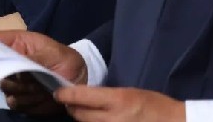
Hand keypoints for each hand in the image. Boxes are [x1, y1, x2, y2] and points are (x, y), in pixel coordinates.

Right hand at [0, 30, 87, 115]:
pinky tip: (39, 97)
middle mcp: (11, 62)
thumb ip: (34, 58)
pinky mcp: (21, 98)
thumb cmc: (65, 59)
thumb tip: (17, 68)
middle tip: (23, 77)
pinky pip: (14, 103)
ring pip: (4, 87)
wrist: (79, 82)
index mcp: (16, 43)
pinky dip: (27, 102)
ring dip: (21, 90)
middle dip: (8, 74)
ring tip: (38, 87)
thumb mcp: (53, 53)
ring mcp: (14, 81)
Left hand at [54, 87, 185, 121]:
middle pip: (79, 115)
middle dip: (71, 107)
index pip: (81, 96)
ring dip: (81, 119)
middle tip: (69, 102)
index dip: (65, 94)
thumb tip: (86, 97)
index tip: (58, 93)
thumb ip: (107, 97)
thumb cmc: (155, 105)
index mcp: (118, 100)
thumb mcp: (130, 93)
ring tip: (83, 113)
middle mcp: (113, 118)